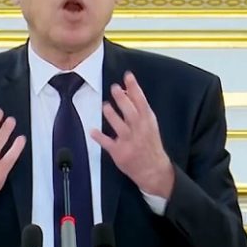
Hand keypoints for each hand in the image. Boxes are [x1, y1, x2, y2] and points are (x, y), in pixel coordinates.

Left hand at [91, 71, 173, 197]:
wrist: (154, 170)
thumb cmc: (150, 144)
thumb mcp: (150, 125)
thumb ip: (139, 110)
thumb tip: (127, 91)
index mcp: (148, 122)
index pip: (141, 102)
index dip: (134, 88)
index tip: (128, 76)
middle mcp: (139, 131)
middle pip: (130, 112)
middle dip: (122, 99)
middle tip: (114, 88)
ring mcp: (129, 142)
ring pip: (120, 126)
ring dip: (111, 115)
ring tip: (105, 105)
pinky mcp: (120, 153)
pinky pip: (108, 144)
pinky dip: (100, 138)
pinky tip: (93, 131)